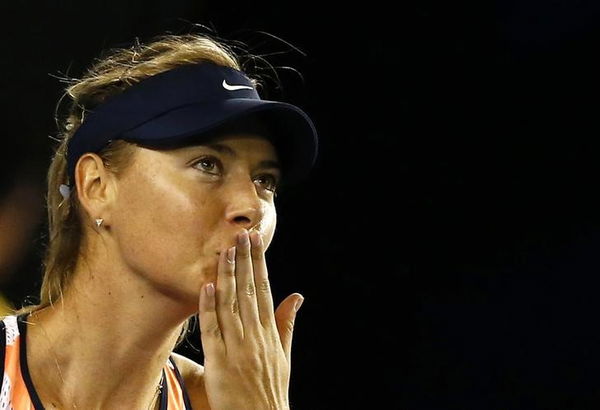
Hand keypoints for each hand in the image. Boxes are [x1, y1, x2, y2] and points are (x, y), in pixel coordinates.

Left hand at [198, 230, 303, 409]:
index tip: (255, 242)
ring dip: (227, 276)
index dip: (258, 264)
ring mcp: (238, 348)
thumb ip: (287, 324)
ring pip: (231, 305)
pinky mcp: (220, 362)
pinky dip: (210, 308)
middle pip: (248, 291)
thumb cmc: (271, 390)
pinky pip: (214, 330)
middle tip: (240, 234)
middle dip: (244, 261)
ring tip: (224, 251)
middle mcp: (256, 336)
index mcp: (270, 332)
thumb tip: (296, 296)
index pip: (263, 289)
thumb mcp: (284, 355)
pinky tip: (208, 287)